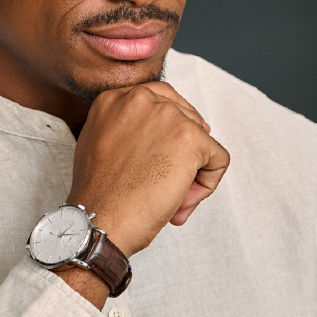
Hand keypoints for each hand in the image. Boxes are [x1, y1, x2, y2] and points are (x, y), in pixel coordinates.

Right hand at [67, 81, 229, 257]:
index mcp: (116, 98)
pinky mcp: (191, 139)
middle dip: (182, 154)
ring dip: (192, 171)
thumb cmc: (98, 194)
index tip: (168, 154)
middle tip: (163, 184)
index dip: (170, 132)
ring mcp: (168, 116)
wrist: (98, 219)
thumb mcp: (100, 143)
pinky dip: (208, 184)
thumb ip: (126, 130)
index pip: (161, 101)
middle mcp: (141, 99)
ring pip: (203, 140)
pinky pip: (218, 160)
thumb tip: (163, 135)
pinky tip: (182, 202)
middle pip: (186, 118)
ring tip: (170, 196)